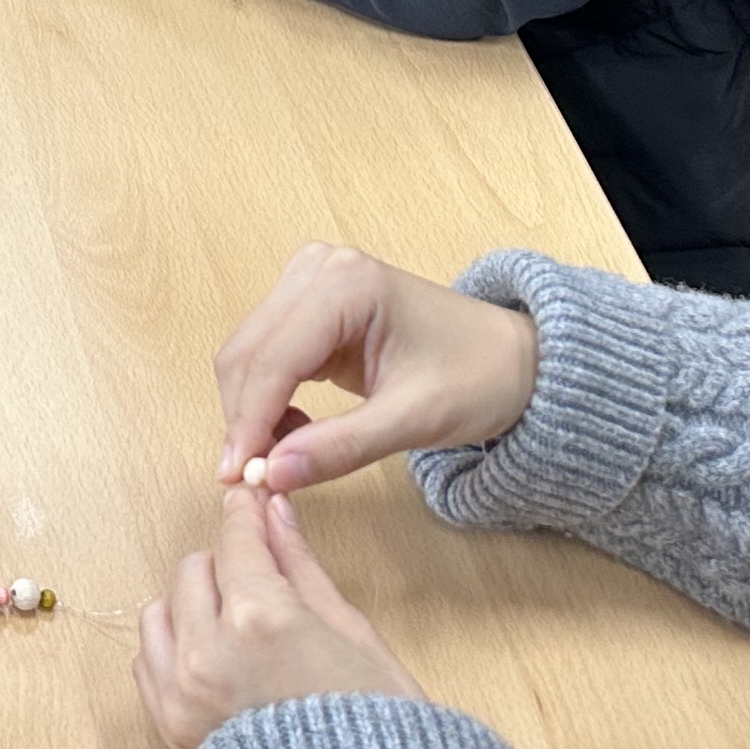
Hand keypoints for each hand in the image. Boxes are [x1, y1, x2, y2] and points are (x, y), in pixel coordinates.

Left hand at [135, 485, 426, 748]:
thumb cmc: (377, 736)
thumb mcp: (354, 638)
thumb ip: (302, 570)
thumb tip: (276, 514)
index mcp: (260, 618)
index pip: (236, 540)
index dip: (245, 515)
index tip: (250, 502)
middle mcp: (207, 650)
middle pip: (194, 570)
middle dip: (226, 565)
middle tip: (262, 579)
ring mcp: (180, 693)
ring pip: (161, 612)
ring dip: (193, 607)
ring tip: (239, 628)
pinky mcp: (168, 730)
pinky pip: (148, 662)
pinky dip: (173, 649)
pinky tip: (216, 662)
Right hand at [211, 242, 541, 494]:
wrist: (511, 359)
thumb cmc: (477, 377)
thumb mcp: (415, 420)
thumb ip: (341, 446)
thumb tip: (272, 474)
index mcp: (347, 284)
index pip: (273, 358)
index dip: (249, 421)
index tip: (238, 478)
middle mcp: (318, 269)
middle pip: (247, 353)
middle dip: (244, 418)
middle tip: (254, 479)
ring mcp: (309, 282)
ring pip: (247, 355)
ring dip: (251, 411)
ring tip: (282, 458)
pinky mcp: (307, 304)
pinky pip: (264, 356)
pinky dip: (265, 400)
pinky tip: (294, 431)